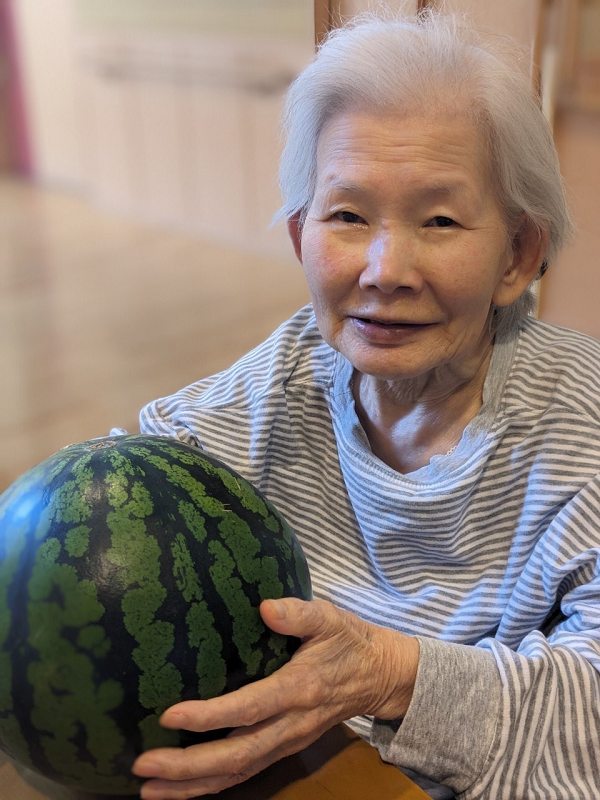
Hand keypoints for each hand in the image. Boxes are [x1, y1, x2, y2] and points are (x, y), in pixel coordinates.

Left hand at [132, 597, 418, 798]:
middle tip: (144, 766)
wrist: (379, 677)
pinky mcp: (283, 747)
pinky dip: (211, 785)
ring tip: (150, 789)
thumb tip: (265, 607)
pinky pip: (245, 773)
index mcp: (299, 689)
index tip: (170, 715)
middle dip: (188, 766)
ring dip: (193, 785)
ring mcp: (287, 742)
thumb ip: (298, 613)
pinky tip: (181, 787)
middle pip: (237, 755)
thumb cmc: (349, 641)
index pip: (250, 708)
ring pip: (238, 773)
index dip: (210, 716)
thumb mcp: (329, 618)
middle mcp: (290, 724)